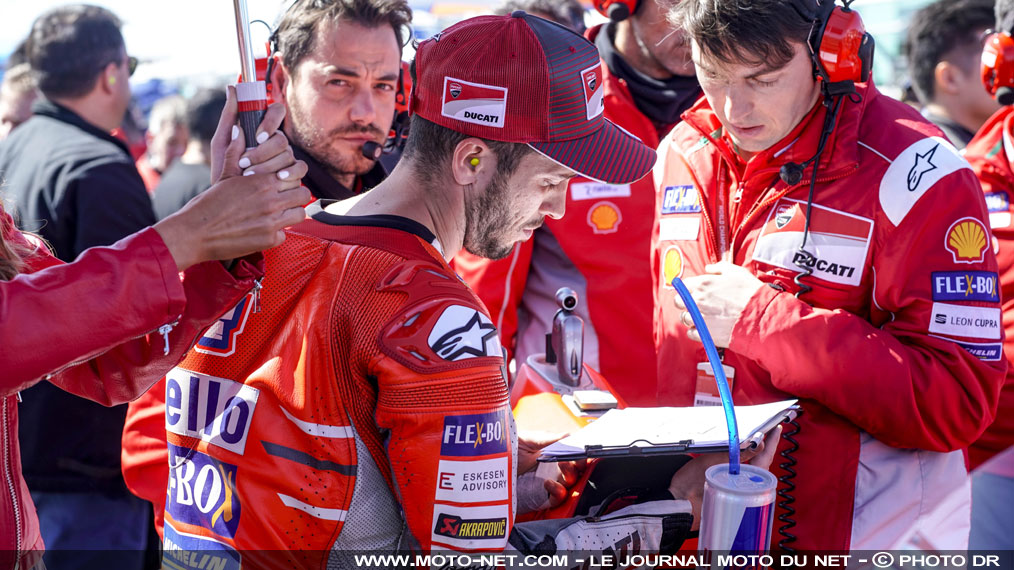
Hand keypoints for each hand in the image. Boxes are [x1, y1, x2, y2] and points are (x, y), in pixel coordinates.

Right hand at [154, 86, 310, 270]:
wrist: (195, 233)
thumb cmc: (208, 204)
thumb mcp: (224, 176)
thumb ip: (236, 152)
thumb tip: (239, 129)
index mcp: (262, 182)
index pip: (295, 174)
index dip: (291, 177)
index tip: (284, 181)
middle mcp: (271, 201)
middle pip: (303, 193)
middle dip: (295, 194)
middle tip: (285, 197)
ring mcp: (272, 222)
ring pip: (300, 213)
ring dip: (291, 213)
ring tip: (279, 213)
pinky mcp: (269, 241)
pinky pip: (284, 235)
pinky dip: (276, 233)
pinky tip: (263, 230)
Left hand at [210, 87, 293, 182]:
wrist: (227, 200)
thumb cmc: (222, 170)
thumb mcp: (221, 143)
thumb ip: (228, 116)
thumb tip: (232, 88)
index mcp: (261, 130)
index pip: (276, 112)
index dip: (270, 122)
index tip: (258, 136)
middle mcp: (276, 142)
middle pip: (281, 137)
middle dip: (263, 151)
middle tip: (245, 163)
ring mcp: (286, 158)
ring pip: (289, 153)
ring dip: (270, 164)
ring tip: (251, 175)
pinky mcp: (293, 175)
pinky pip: (300, 168)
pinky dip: (291, 172)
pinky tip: (278, 179)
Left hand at [516, 431, 586, 511]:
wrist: (491, 462)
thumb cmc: (509, 449)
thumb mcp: (528, 439)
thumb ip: (549, 439)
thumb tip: (568, 435)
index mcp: (553, 453)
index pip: (574, 455)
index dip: (582, 454)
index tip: (583, 450)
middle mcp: (554, 468)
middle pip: (576, 470)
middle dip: (579, 464)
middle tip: (574, 458)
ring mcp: (549, 483)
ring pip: (569, 484)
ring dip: (570, 475)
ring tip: (561, 465)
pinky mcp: (541, 497)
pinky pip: (556, 499)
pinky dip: (557, 492)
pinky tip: (548, 482)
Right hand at [667, 425, 781, 530]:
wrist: (677, 504)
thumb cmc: (690, 485)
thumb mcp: (713, 462)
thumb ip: (736, 452)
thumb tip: (758, 444)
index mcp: (746, 480)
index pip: (766, 457)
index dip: (772, 442)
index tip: (776, 429)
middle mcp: (746, 487)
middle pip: (761, 462)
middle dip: (764, 447)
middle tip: (765, 431)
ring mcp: (739, 491)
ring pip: (752, 469)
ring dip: (753, 454)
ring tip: (753, 440)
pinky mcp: (730, 492)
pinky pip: (742, 475)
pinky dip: (743, 463)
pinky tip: (738, 456)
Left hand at [674, 262, 764, 347]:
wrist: (760, 317)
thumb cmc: (750, 293)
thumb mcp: (736, 272)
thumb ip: (719, 267)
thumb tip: (708, 268)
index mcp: (702, 284)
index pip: (683, 285)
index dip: (689, 288)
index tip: (694, 292)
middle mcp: (696, 300)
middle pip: (679, 302)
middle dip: (686, 303)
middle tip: (699, 305)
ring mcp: (698, 318)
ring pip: (684, 318)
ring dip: (693, 318)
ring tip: (707, 318)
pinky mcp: (703, 334)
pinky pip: (691, 333)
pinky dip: (697, 331)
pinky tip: (708, 328)